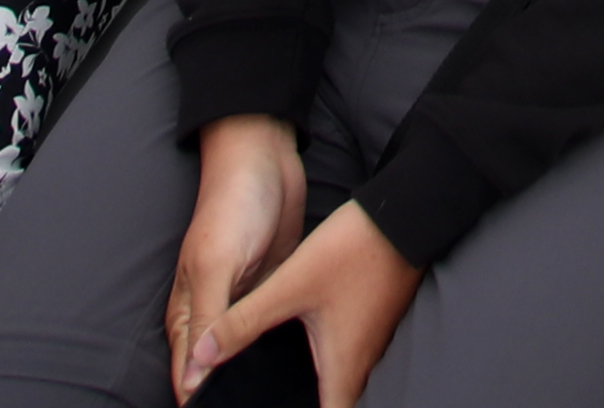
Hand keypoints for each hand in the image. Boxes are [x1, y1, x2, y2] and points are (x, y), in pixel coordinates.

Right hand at [168, 118, 313, 394]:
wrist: (263, 159)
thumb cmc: (231, 206)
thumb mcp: (218, 265)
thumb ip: (208, 321)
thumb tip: (193, 382)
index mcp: (188, 315)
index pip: (188, 377)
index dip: (202, 404)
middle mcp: (213, 315)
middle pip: (218, 373)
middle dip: (233, 396)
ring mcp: (244, 304)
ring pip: (248, 356)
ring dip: (262, 376)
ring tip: (289, 402)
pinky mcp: (273, 291)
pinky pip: (276, 331)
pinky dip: (284, 350)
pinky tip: (307, 370)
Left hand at [180, 198, 424, 407]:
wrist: (403, 215)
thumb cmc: (352, 253)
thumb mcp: (289, 285)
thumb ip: (243, 322)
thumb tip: (200, 358)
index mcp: (341, 368)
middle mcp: (360, 364)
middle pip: (329, 405)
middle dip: (295, 405)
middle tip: (264, 402)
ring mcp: (369, 343)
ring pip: (336, 382)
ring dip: (311, 390)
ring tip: (274, 389)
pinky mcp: (369, 323)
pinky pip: (343, 357)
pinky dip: (320, 364)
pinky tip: (297, 349)